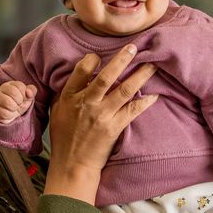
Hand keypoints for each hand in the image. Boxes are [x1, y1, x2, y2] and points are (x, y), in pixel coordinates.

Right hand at [0, 81, 35, 123]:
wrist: (8, 115)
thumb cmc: (17, 103)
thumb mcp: (27, 96)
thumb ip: (32, 91)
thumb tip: (29, 92)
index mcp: (10, 84)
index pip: (20, 86)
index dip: (24, 94)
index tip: (23, 98)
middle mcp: (1, 89)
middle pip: (13, 92)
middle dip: (19, 101)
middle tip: (18, 104)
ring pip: (8, 102)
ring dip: (14, 108)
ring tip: (14, 108)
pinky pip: (5, 113)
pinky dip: (10, 115)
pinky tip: (10, 114)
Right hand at [42, 45, 157, 203]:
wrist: (72, 165)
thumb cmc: (64, 140)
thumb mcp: (57, 112)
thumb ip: (68, 94)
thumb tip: (78, 76)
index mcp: (70, 97)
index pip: (82, 70)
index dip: (93, 59)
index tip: (101, 55)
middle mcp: (86, 103)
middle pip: (106, 76)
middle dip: (122, 59)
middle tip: (135, 47)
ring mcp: (101, 115)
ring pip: (124, 90)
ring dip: (140, 75)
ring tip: (152, 65)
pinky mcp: (113, 128)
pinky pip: (132, 111)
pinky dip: (144, 102)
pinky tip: (154, 95)